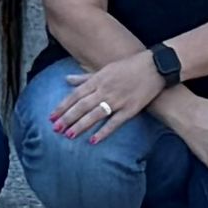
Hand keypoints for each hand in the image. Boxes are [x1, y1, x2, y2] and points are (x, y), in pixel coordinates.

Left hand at [50, 50, 164, 144]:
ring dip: (81, 125)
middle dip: (67, 118)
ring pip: (95, 115)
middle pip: (82, 106)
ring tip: (68, 135)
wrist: (155, 67)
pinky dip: (104, 132)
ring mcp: (118, 100)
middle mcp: (105, 90)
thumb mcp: (105, 69)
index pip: (75, 95)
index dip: (62, 106)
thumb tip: (66, 79)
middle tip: (55, 129)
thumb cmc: (129, 66)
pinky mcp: (130, 109)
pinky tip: (93, 140)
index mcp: (98, 79)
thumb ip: (85, 77)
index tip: (51, 116)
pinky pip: (114, 122)